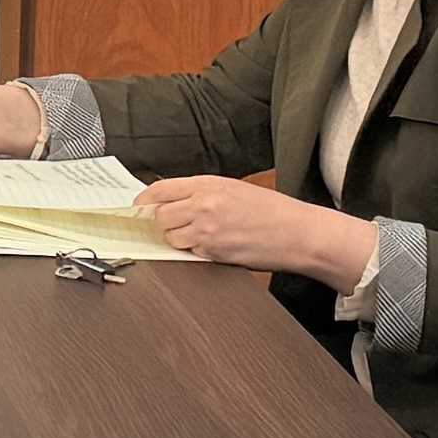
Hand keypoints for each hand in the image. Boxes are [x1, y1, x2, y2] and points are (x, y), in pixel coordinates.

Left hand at [140, 173, 375, 286]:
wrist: (298, 233)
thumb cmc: (272, 211)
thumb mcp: (235, 189)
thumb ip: (202, 193)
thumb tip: (172, 202)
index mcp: (208, 184)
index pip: (159, 189)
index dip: (144, 201)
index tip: (139, 208)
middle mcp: (203, 204)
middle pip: (159, 216)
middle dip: (161, 223)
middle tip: (171, 226)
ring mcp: (207, 230)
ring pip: (170, 237)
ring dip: (177, 240)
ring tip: (199, 237)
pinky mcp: (214, 252)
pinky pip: (189, 254)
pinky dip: (194, 253)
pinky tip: (212, 247)